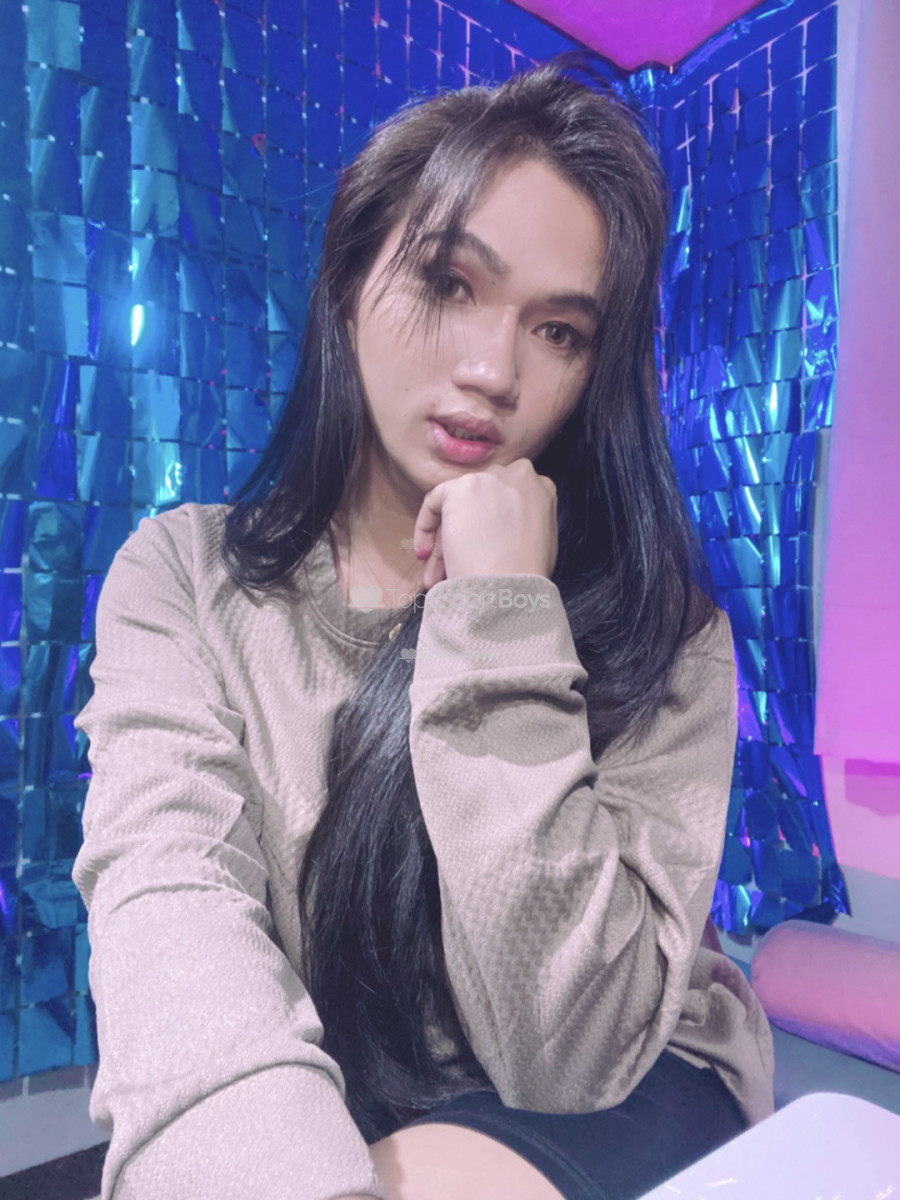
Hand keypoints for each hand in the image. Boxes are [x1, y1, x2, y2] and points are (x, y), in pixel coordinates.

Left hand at [412, 459, 557, 590]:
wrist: (509, 585)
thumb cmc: (526, 576)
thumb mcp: (541, 540)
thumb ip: (523, 523)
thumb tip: (502, 529)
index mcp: (541, 488)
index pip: (506, 499)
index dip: (490, 525)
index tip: (480, 550)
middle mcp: (518, 475)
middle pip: (481, 502)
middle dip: (466, 533)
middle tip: (453, 565)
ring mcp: (489, 479)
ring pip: (457, 506)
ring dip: (444, 541)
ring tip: (437, 574)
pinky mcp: (462, 487)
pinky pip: (434, 502)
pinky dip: (425, 526)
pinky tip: (426, 555)